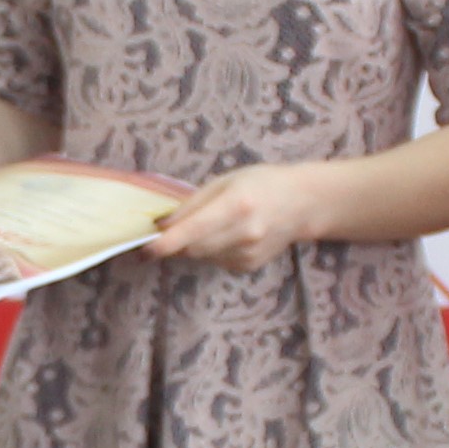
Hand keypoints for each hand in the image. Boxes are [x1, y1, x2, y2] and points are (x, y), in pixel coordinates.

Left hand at [142, 163, 326, 270]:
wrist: (303, 204)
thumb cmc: (262, 183)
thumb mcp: (226, 181)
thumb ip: (193, 203)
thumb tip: (162, 224)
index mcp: (236, 205)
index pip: (193, 231)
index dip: (165, 243)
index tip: (145, 248)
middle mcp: (243, 233)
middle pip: (192, 248)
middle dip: (176, 241)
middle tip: (172, 228)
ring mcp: (248, 253)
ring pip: (201, 257)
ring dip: (195, 245)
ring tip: (214, 225)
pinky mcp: (248, 266)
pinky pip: (215, 261)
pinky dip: (212, 251)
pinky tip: (229, 235)